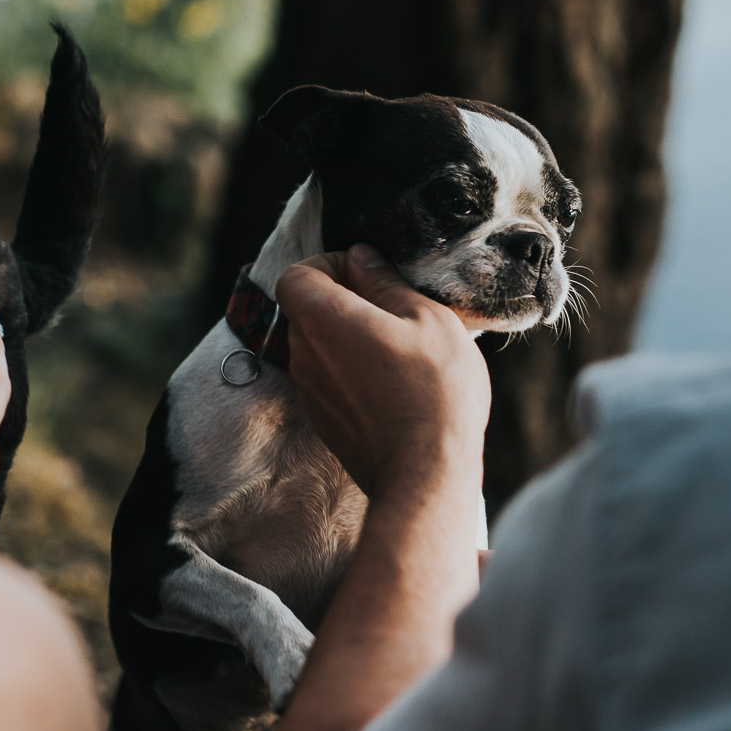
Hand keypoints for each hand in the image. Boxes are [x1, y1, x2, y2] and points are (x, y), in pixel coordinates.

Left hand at [276, 244, 489, 502]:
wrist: (425, 472)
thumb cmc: (432, 389)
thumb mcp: (426, 318)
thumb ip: (385, 281)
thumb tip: (362, 258)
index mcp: (321, 319)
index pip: (297, 274)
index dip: (329, 264)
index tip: (367, 272)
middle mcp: (304, 354)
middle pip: (307, 310)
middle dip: (344, 299)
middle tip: (394, 308)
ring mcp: (311, 392)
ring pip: (321, 346)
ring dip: (351, 337)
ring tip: (401, 349)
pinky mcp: (324, 421)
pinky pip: (331, 379)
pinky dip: (353, 371)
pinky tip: (395, 384)